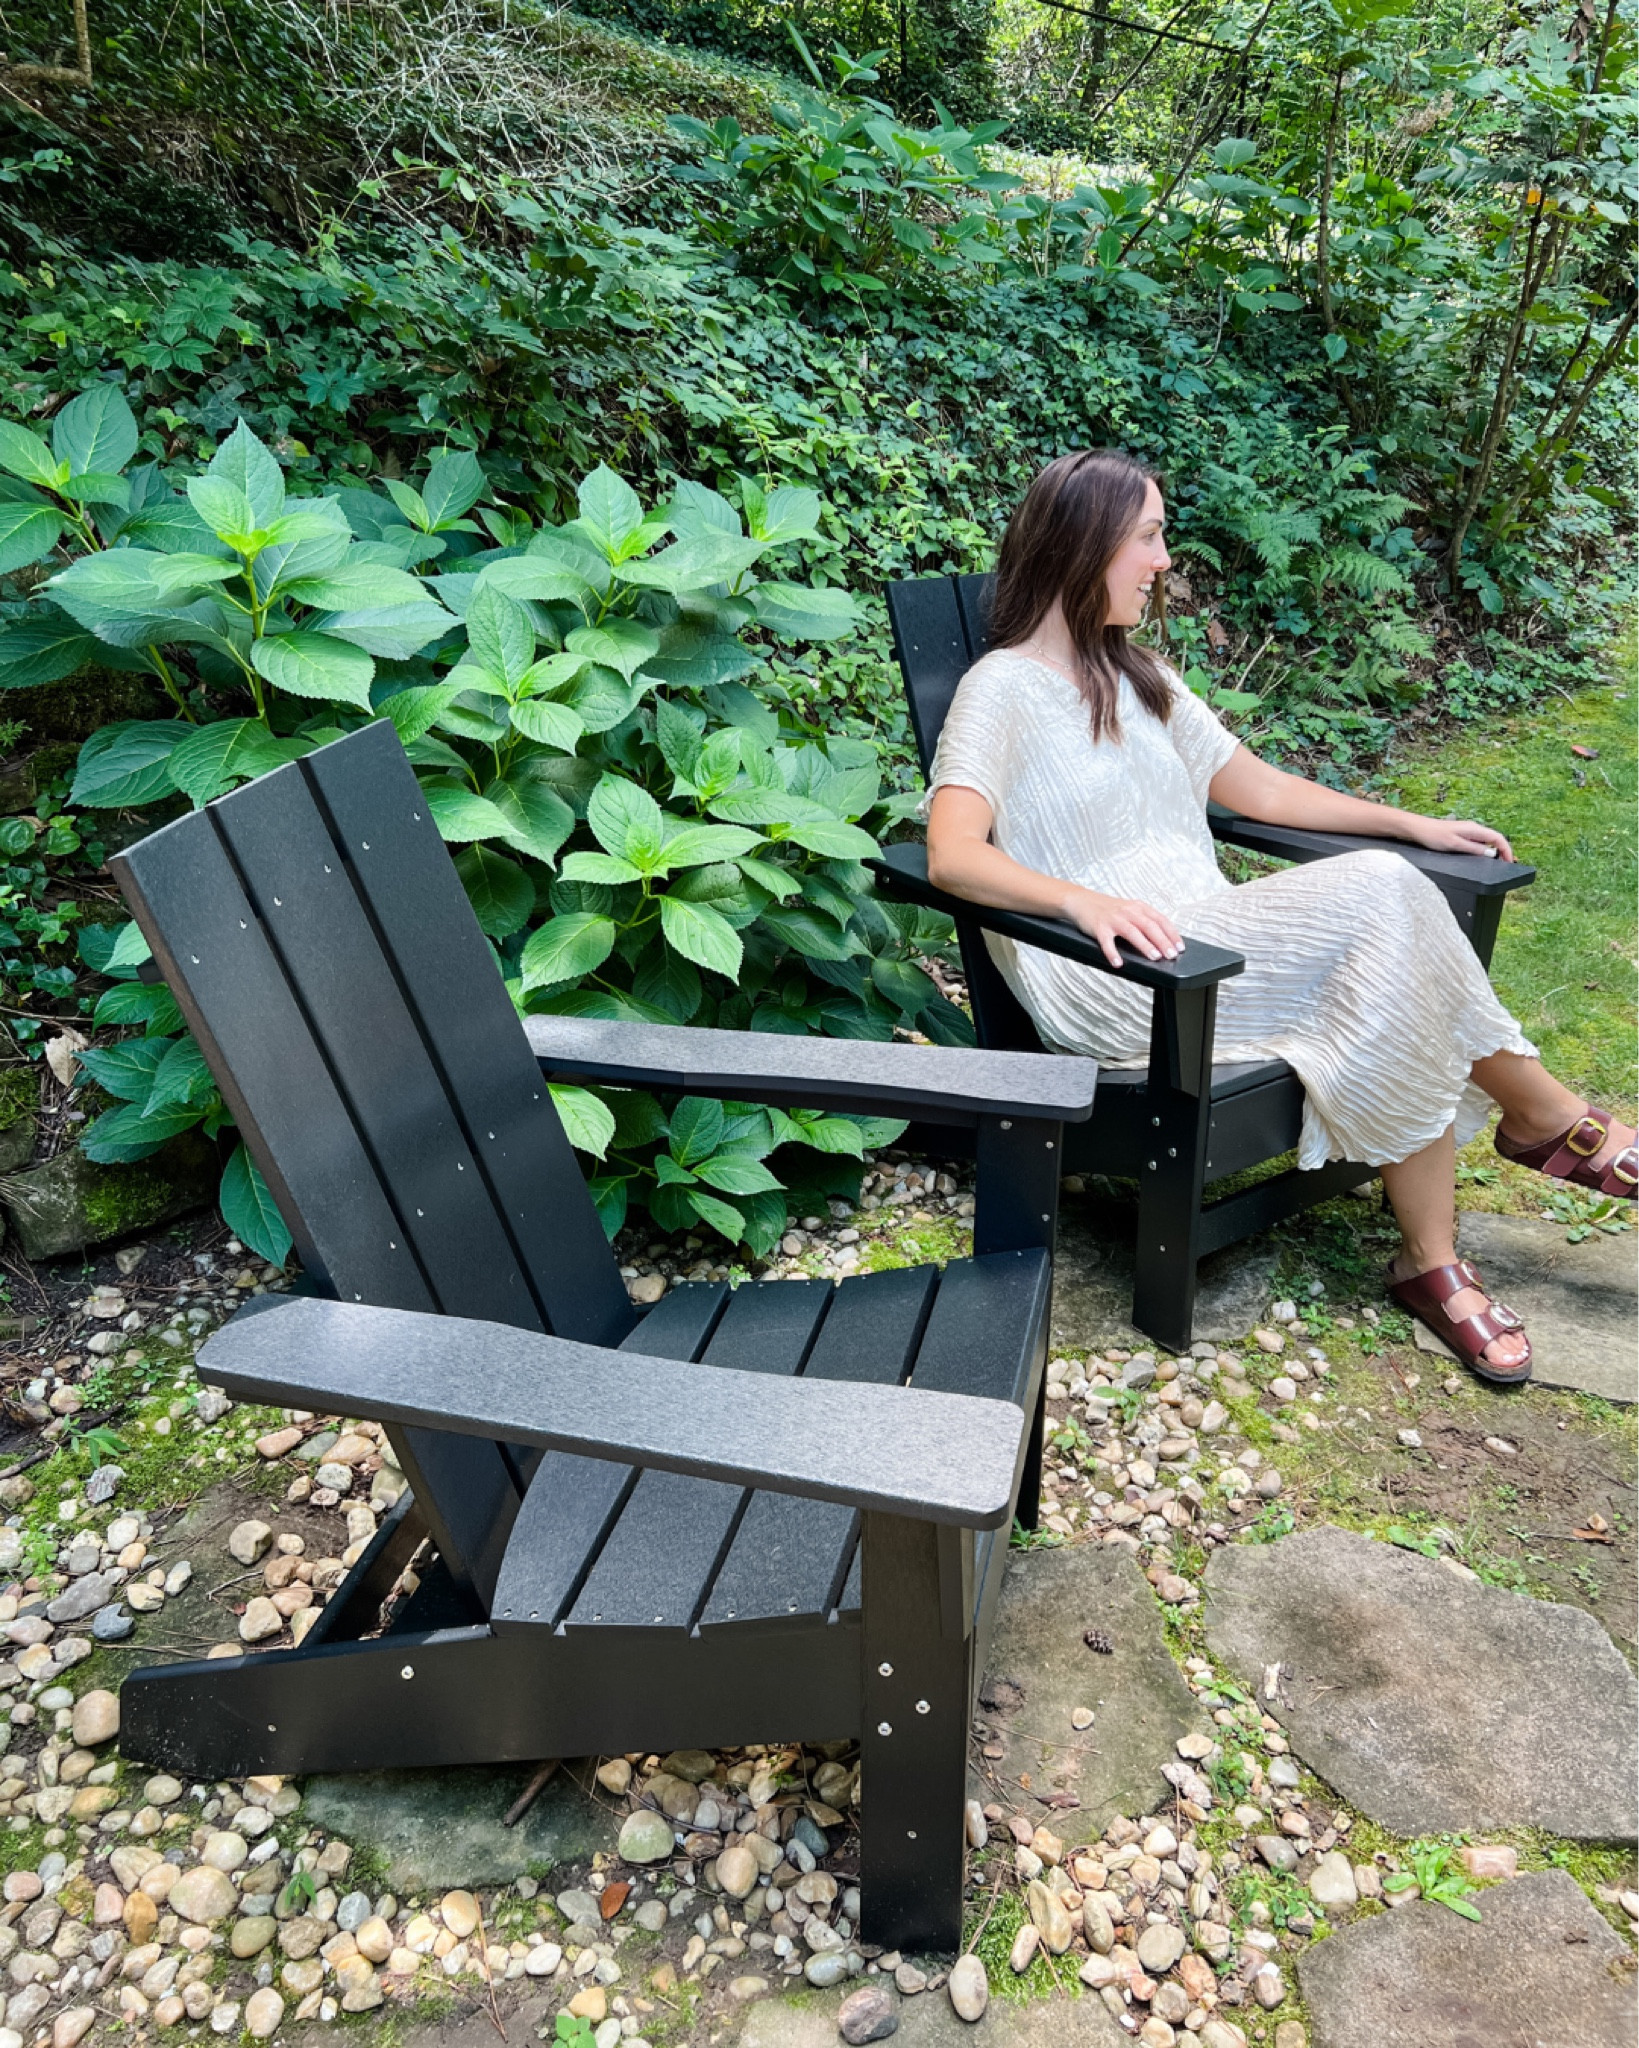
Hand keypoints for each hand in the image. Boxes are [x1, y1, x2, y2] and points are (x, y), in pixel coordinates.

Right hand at [1062, 886, 1183, 966]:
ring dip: (1145, 945)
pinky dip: (1113, 953)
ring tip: (1154, 957)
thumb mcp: (1129, 910)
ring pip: (1132, 932)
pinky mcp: (1099, 928)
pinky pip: (1107, 942)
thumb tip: (1163, 940)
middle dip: (1162, 941)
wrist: (1081, 901)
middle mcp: (1128, 912)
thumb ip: (1144, 921)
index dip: (1172, 934)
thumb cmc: (1107, 909)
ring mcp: (1113, 920)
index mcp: (1138, 907)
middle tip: (1171, 955)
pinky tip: (1118, 962)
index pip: (1160, 920)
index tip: (1180, 947)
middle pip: (1149, 926)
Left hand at [1406, 815, 1514, 861]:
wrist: (1417, 829)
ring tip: (1498, 863)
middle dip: (1503, 852)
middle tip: (1507, 865)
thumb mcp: (1455, 845)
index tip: (1510, 861)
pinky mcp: (1461, 836)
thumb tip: (1491, 854)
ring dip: (1494, 851)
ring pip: (1487, 841)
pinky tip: (1482, 858)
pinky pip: (1478, 843)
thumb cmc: (1433, 835)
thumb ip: (1474, 849)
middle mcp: (1473, 829)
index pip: (1498, 838)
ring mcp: (1467, 832)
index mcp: (1474, 829)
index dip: (1507, 850)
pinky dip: (1484, 850)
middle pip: (1495, 839)